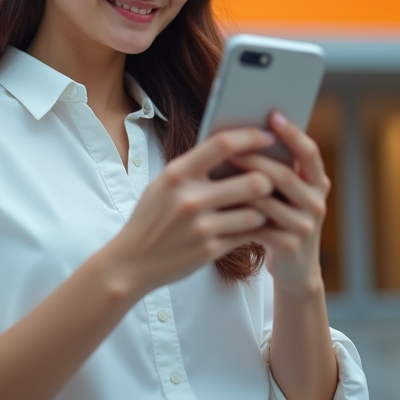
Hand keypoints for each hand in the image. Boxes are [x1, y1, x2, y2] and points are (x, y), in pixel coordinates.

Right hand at [103, 127, 276, 295]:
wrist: (131, 262)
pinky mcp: (209, 250)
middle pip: (252, 182)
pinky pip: (246, 236)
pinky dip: (253, 231)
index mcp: (176, 174)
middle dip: (267, 181)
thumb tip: (232, 148)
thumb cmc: (150, 218)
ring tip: (258, 208)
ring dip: (262, 210)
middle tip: (268, 182)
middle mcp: (190, 199)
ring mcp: (201, 227)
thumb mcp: (162, 184)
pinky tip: (252, 228)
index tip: (267, 137)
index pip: (222, 144)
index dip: (250, 137)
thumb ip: (193, 167)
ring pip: (255, 213)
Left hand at [227, 111, 329, 291]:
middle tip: (230, 149)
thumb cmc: (282, 220)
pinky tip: (218, 206)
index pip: (309, 153)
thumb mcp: (288, 195)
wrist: (294, 268)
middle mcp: (316, 202)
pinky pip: (258, 225)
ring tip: (217, 175)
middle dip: (256, 160)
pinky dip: (237, 214)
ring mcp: (305, 226)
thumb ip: (277, 170)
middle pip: (285, 175)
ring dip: (241, 187)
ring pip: (269, 201)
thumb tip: (244, 136)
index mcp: (318, 183)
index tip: (274, 115)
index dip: (293, 134)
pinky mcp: (289, 245)